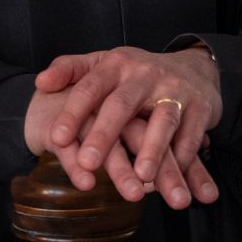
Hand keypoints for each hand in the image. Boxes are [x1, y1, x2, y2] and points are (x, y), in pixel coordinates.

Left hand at [33, 46, 221, 207]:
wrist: (195, 66)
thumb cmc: (138, 73)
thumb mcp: (104, 63)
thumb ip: (71, 70)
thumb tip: (40, 83)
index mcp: (117, 64)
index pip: (90, 87)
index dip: (73, 112)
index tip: (58, 138)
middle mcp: (145, 74)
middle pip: (122, 105)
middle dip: (106, 134)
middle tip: (89, 163)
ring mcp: (175, 89)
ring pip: (162, 120)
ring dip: (152, 150)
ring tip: (140, 177)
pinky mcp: (201, 106)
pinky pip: (191, 133)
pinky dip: (182, 157)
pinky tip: (169, 178)